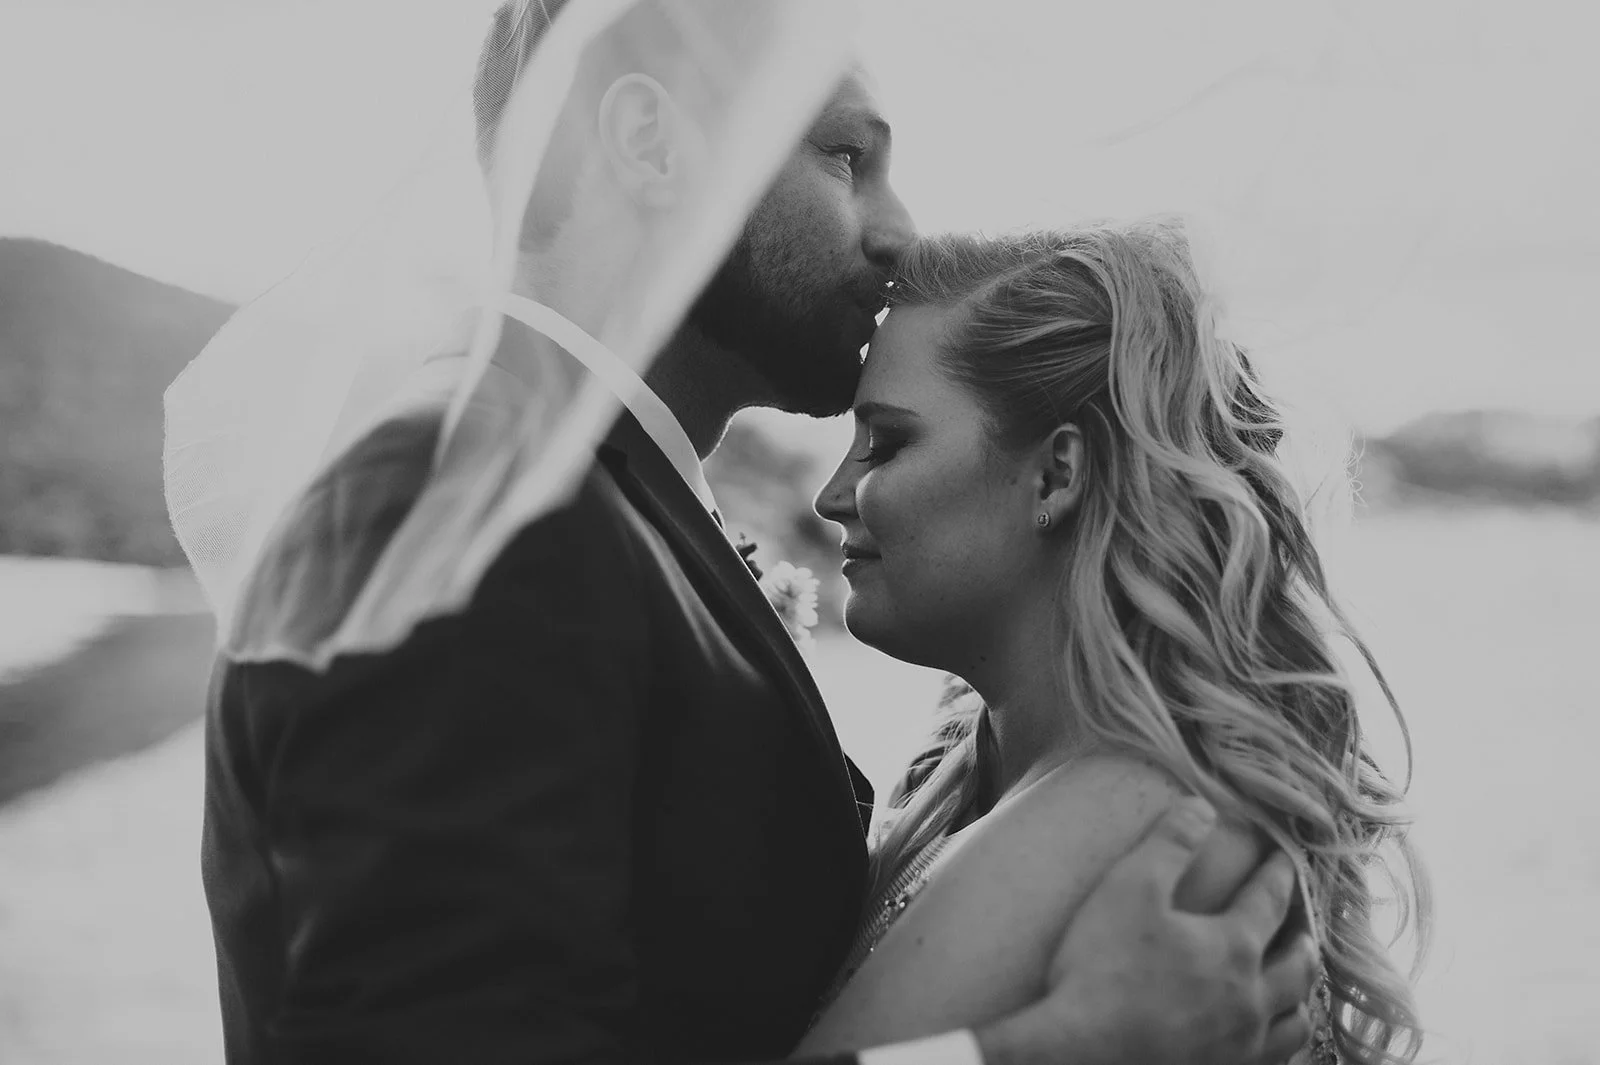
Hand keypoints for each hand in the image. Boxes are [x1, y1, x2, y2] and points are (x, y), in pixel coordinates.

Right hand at [976, 798, 1318, 1064]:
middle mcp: (1250, 999)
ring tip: (1293, 990)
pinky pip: (1271, 1061)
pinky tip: (1261, 1040)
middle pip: (1297, 967)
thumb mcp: (1129, 888)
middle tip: (1304, 930)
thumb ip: (1169, 844)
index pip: (1268, 900)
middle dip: (1304, 941)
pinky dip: (1278, 1044)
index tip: (1285, 857)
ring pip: (1295, 1024)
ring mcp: (1240, 1047)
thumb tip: (1202, 806)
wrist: (1081, 1053)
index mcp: (1233, 947)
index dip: (1278, 873)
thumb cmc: (1103, 968)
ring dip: (1299, 1000)